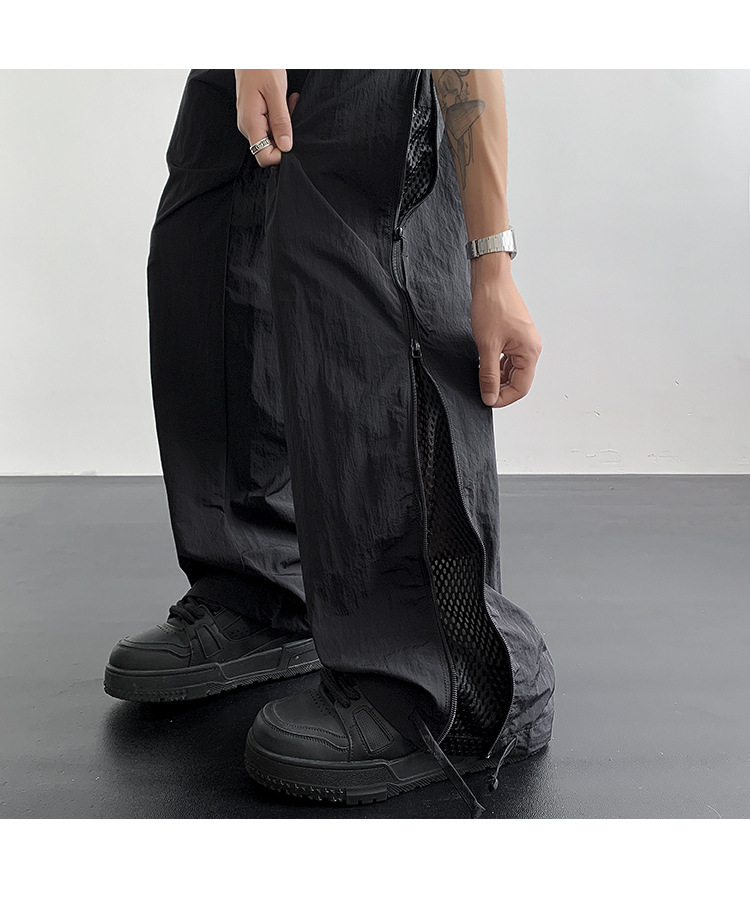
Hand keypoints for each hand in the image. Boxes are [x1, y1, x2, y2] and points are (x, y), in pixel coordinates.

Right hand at [234, 69, 300, 167]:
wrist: (251, 50)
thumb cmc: (261, 65)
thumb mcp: (276, 92)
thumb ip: (281, 121)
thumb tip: (286, 146)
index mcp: (250, 122)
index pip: (264, 156)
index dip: (280, 154)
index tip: (292, 138)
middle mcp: (247, 126)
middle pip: (268, 149)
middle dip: (285, 136)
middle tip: (292, 111)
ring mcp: (250, 121)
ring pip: (271, 138)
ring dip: (285, 125)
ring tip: (289, 102)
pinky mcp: (254, 116)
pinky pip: (269, 127)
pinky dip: (281, 119)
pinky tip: (285, 103)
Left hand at [469, 252, 541, 406]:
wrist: (490, 279)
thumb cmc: (493, 305)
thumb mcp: (487, 346)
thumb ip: (488, 374)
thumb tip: (489, 396)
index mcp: (530, 351)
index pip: (521, 387)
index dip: (504, 398)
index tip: (487, 401)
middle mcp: (531, 347)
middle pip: (519, 380)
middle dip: (501, 388)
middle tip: (482, 392)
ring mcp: (523, 341)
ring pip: (512, 369)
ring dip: (498, 377)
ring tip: (481, 378)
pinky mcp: (514, 335)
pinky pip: (508, 358)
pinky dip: (497, 365)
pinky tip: (484, 365)